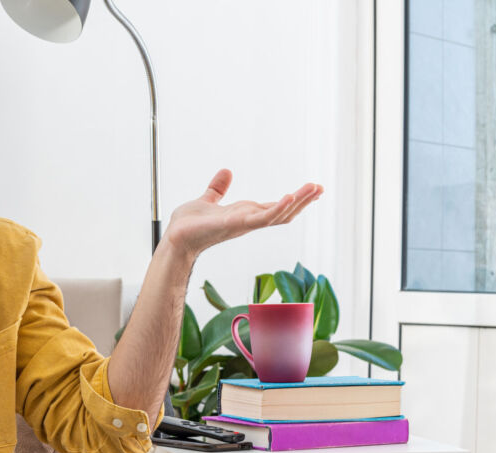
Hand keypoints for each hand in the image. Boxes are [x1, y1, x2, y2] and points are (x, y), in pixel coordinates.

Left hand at [163, 169, 322, 256]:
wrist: (174, 238)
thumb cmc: (188, 225)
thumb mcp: (207, 200)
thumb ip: (217, 188)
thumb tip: (227, 171)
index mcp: (245, 214)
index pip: (275, 207)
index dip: (294, 199)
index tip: (312, 189)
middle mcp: (248, 221)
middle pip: (283, 211)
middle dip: (302, 201)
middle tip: (320, 187)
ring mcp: (244, 224)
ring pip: (278, 214)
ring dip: (297, 201)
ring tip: (314, 188)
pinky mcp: (234, 225)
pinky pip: (260, 218)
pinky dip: (275, 208)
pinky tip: (288, 197)